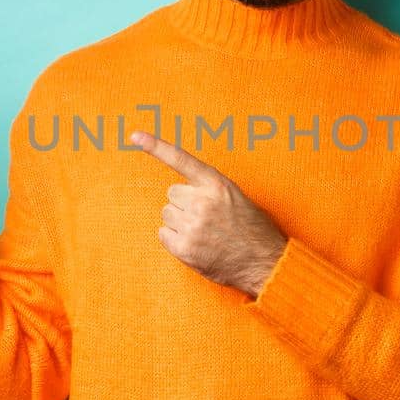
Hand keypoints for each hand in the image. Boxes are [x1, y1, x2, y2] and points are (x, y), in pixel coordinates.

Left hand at [129, 130, 288, 297]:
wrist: (265, 262)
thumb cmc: (252, 229)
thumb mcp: (236, 197)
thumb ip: (209, 189)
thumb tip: (182, 193)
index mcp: (216, 185)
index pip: (181, 160)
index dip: (156, 147)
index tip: (134, 136)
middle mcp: (202, 202)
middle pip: (172, 194)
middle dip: (184, 204)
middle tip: (207, 218)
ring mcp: (192, 226)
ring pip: (167, 214)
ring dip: (180, 222)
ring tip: (204, 233)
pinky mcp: (184, 248)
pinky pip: (163, 234)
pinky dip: (175, 240)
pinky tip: (196, 245)